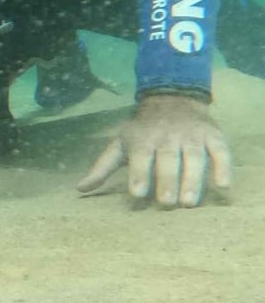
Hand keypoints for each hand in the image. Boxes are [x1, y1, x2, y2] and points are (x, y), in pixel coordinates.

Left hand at [77, 93, 231, 206]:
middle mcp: (167, 137)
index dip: (138, 175)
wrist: (172, 98)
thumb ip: (102, 167)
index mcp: (142, 140)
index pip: (140, 158)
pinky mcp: (213, 136)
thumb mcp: (119, 144)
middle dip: (167, 181)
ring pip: (194, 158)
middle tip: (167, 203)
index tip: (137, 193)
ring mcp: (192, 136)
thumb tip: (79, 189)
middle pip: (168, 161)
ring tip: (189, 203)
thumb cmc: (141, 130)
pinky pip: (221, 151)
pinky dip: (223, 167)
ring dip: (192, 180)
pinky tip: (223, 185)